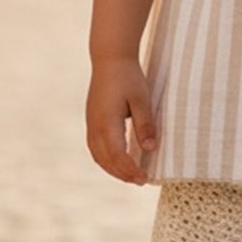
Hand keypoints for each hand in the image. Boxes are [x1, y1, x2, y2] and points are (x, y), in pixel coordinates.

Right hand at [86, 58, 156, 185]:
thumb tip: (150, 148)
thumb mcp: (142, 99)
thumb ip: (145, 124)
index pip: (118, 155)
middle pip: (106, 160)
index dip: (130, 169)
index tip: (144, 178)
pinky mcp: (92, 121)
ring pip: (98, 155)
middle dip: (122, 174)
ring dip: (113, 169)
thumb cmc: (128, 77)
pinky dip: (106, 159)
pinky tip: (118, 161)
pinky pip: (95, 148)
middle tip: (140, 181)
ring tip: (130, 176)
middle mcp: (95, 126)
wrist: (110, 59)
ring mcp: (90, 124)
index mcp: (106, 122)